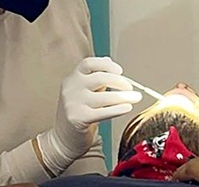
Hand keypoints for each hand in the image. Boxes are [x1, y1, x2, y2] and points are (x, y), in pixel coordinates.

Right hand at [37, 57, 140, 173]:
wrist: (63, 138)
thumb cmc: (77, 112)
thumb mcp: (82, 90)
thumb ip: (95, 76)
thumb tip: (109, 61)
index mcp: (72, 78)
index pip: (89, 64)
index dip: (106, 65)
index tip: (120, 71)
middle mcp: (71, 88)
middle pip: (99, 78)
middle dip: (119, 81)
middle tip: (130, 87)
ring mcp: (73, 103)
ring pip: (104, 96)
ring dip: (124, 96)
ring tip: (135, 97)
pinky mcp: (78, 118)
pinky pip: (102, 112)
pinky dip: (117, 109)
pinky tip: (127, 108)